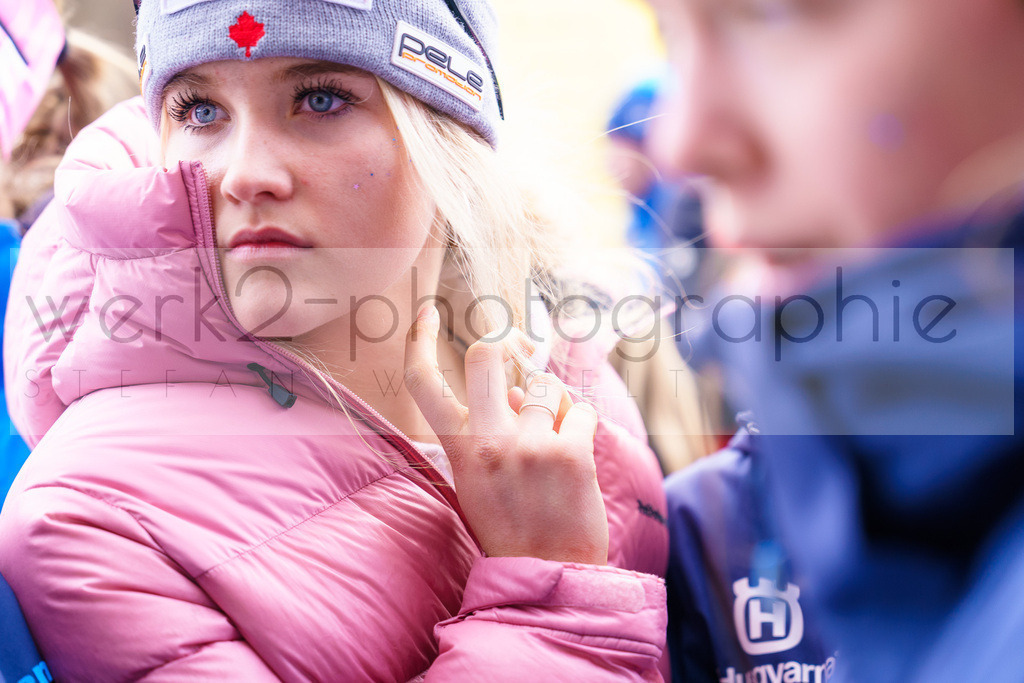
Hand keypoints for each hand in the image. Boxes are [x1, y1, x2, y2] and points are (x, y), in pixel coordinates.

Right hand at [404, 305, 608, 564]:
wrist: (547, 575)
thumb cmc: (512, 525)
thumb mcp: (476, 479)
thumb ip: (485, 428)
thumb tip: (515, 388)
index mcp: (456, 447)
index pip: (421, 381)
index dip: (418, 339)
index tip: (426, 313)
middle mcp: (487, 440)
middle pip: (486, 352)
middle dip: (506, 345)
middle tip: (521, 354)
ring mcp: (530, 445)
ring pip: (546, 384)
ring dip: (555, 402)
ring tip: (556, 437)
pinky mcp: (572, 453)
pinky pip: (584, 409)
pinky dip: (584, 423)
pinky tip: (578, 451)